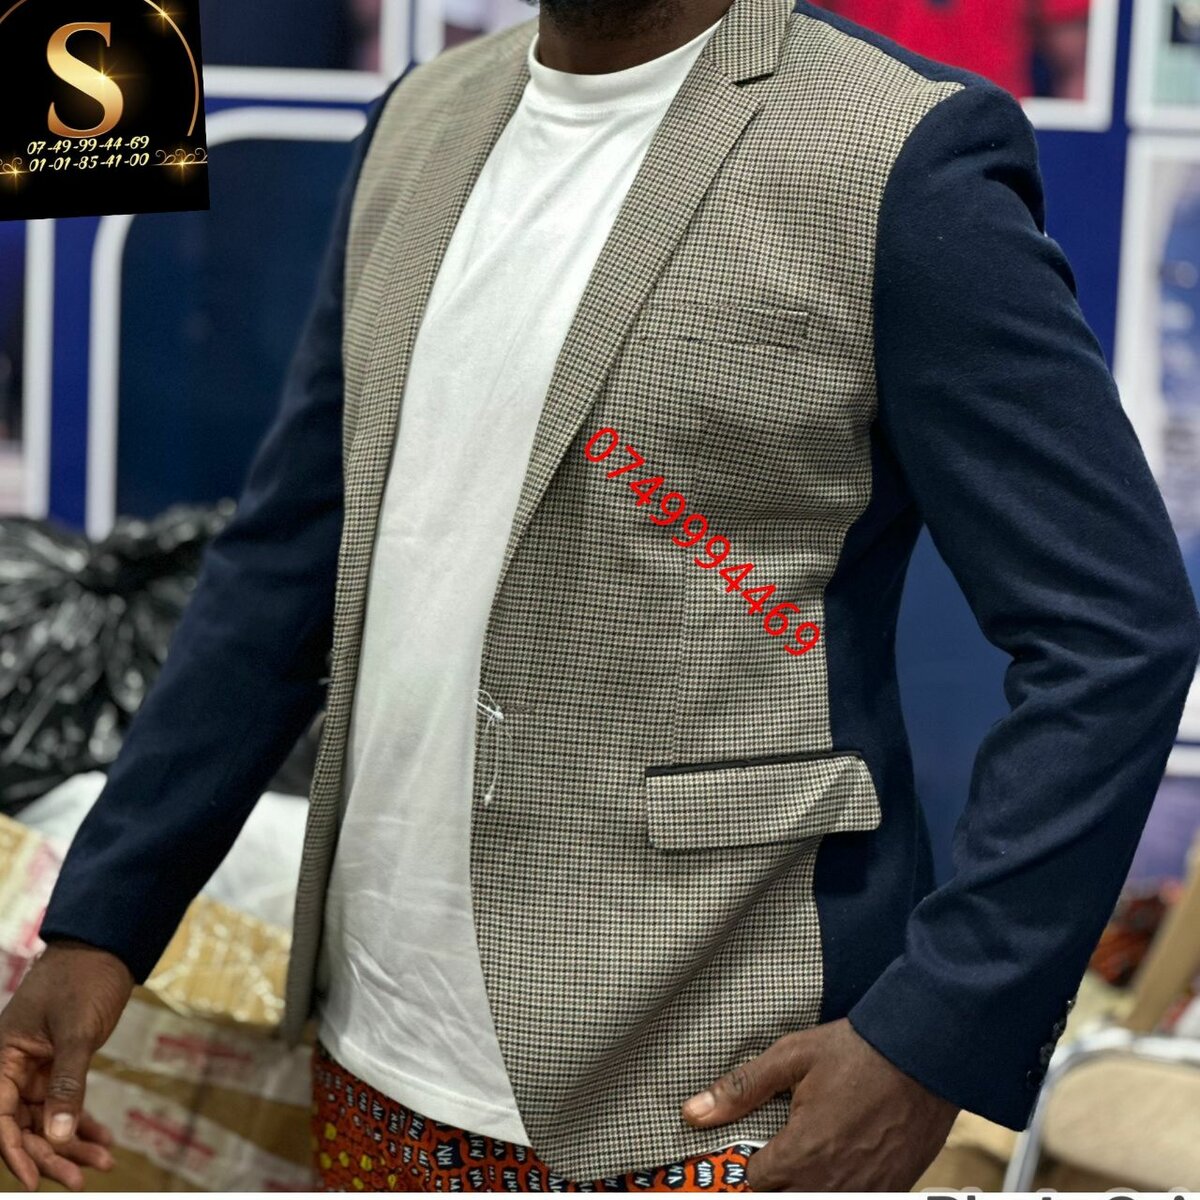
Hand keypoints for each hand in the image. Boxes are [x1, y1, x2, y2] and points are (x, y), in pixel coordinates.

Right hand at [0, 940, 132, 1190]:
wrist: (103, 948)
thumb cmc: (82, 980)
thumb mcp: (77, 1032)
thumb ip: (68, 1083)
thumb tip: (59, 1136)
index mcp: (2, 1059)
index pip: (0, 1118)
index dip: (15, 1152)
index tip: (37, 1180)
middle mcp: (13, 1068)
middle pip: (24, 1125)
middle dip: (52, 1154)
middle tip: (82, 1178)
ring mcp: (36, 1068)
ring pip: (47, 1118)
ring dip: (72, 1143)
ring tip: (102, 1162)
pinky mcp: (59, 1064)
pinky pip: (65, 1102)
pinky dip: (83, 1122)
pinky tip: (102, 1141)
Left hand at [681, 1018, 958, 1190]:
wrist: (924, 1053)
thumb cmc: (858, 1052)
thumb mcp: (792, 1057)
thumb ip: (741, 1089)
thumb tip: (694, 1112)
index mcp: (801, 1155)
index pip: (752, 1183)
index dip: (747, 1163)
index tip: (751, 1145)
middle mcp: (830, 1185)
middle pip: (782, 1197)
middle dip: (774, 1178)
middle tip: (781, 1146)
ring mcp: (864, 1193)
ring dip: (804, 1182)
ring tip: (810, 1150)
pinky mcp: (890, 1190)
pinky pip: (852, 1198)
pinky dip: (838, 1184)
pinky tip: (842, 1157)